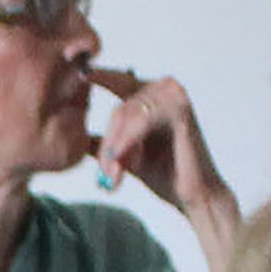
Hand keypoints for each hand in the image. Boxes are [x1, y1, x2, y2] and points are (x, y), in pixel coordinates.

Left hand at [88, 68, 241, 252]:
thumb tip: (74, 138)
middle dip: (109, 144)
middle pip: (118, 109)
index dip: (98, 78)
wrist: (196, 196)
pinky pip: (140, 122)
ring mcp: (173, 95)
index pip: (117, 82)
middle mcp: (165, 87)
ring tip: (114, 176)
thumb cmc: (166, 175)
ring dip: (116, 148)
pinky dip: (128, 143)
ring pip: (126, 115)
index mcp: (153, 93)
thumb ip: (105, 143)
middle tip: (105, 175)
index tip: (78, 76)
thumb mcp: (126, 156)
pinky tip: (123, 160)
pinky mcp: (179, 109)